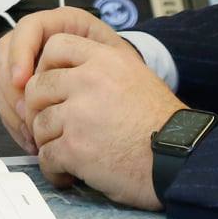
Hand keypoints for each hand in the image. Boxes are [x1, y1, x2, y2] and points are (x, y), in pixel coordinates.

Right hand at [0, 7, 131, 154]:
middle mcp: (41, 39)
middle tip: (26, 113)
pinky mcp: (23, 89)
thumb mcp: (114, 61)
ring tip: (31, 130)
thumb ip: (88, 62)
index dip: (20, 52)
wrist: (130, 97)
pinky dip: (12, 119)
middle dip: (10, 86)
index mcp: (63, 24)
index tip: (23, 80)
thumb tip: (51, 79)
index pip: (28, 28)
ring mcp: (28, 64)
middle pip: (4, 52)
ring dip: (9, 106)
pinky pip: (4, 100)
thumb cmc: (125, 77)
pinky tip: (30, 136)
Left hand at [24, 32, 183, 208]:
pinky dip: (54, 169)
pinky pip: (46, 157)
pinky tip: (69, 173)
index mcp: (106, 60)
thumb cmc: (163, 124)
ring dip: (48, 142)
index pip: (55, 45)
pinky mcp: (75, 148)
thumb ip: (100, 69)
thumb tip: (64, 74)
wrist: (180, 159)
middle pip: (37, 87)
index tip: (52, 88)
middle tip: (54, 126)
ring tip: (67, 153)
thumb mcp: (136, 76)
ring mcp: (79, 115)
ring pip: (38, 124)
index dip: (46, 67)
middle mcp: (89, 81)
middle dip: (40, 110)